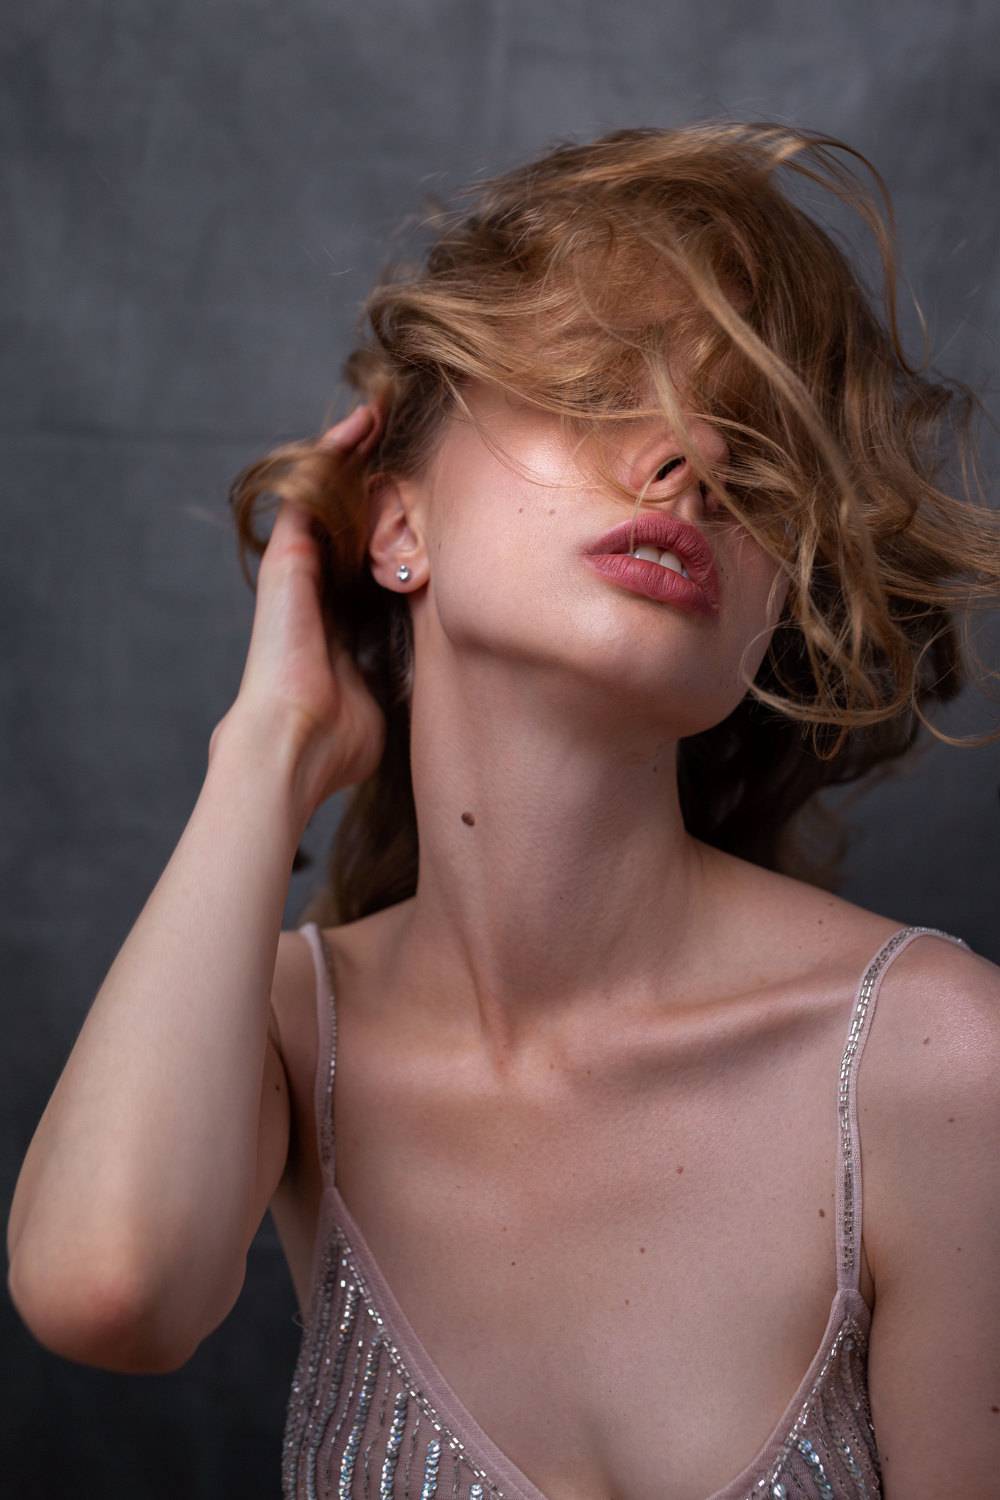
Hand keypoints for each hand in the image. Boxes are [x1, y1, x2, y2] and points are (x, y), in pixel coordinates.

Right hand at [211, 403, 388, 822]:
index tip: (422, 498)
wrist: (295, 746)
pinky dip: (332, 456)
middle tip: (400, 438)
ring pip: (325, 498)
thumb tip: (441, 687)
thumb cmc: (338, 741)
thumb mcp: (386, 699)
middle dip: (370, 477)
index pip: (365, 559)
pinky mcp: (287, 562)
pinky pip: (308, 493)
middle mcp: (318, 591)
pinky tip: (361, 425)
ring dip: (352, 455)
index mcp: (340, 622)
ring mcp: (299, 573)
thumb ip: (402, 680)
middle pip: (345, 518)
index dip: (388, 524)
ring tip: (381, 414)